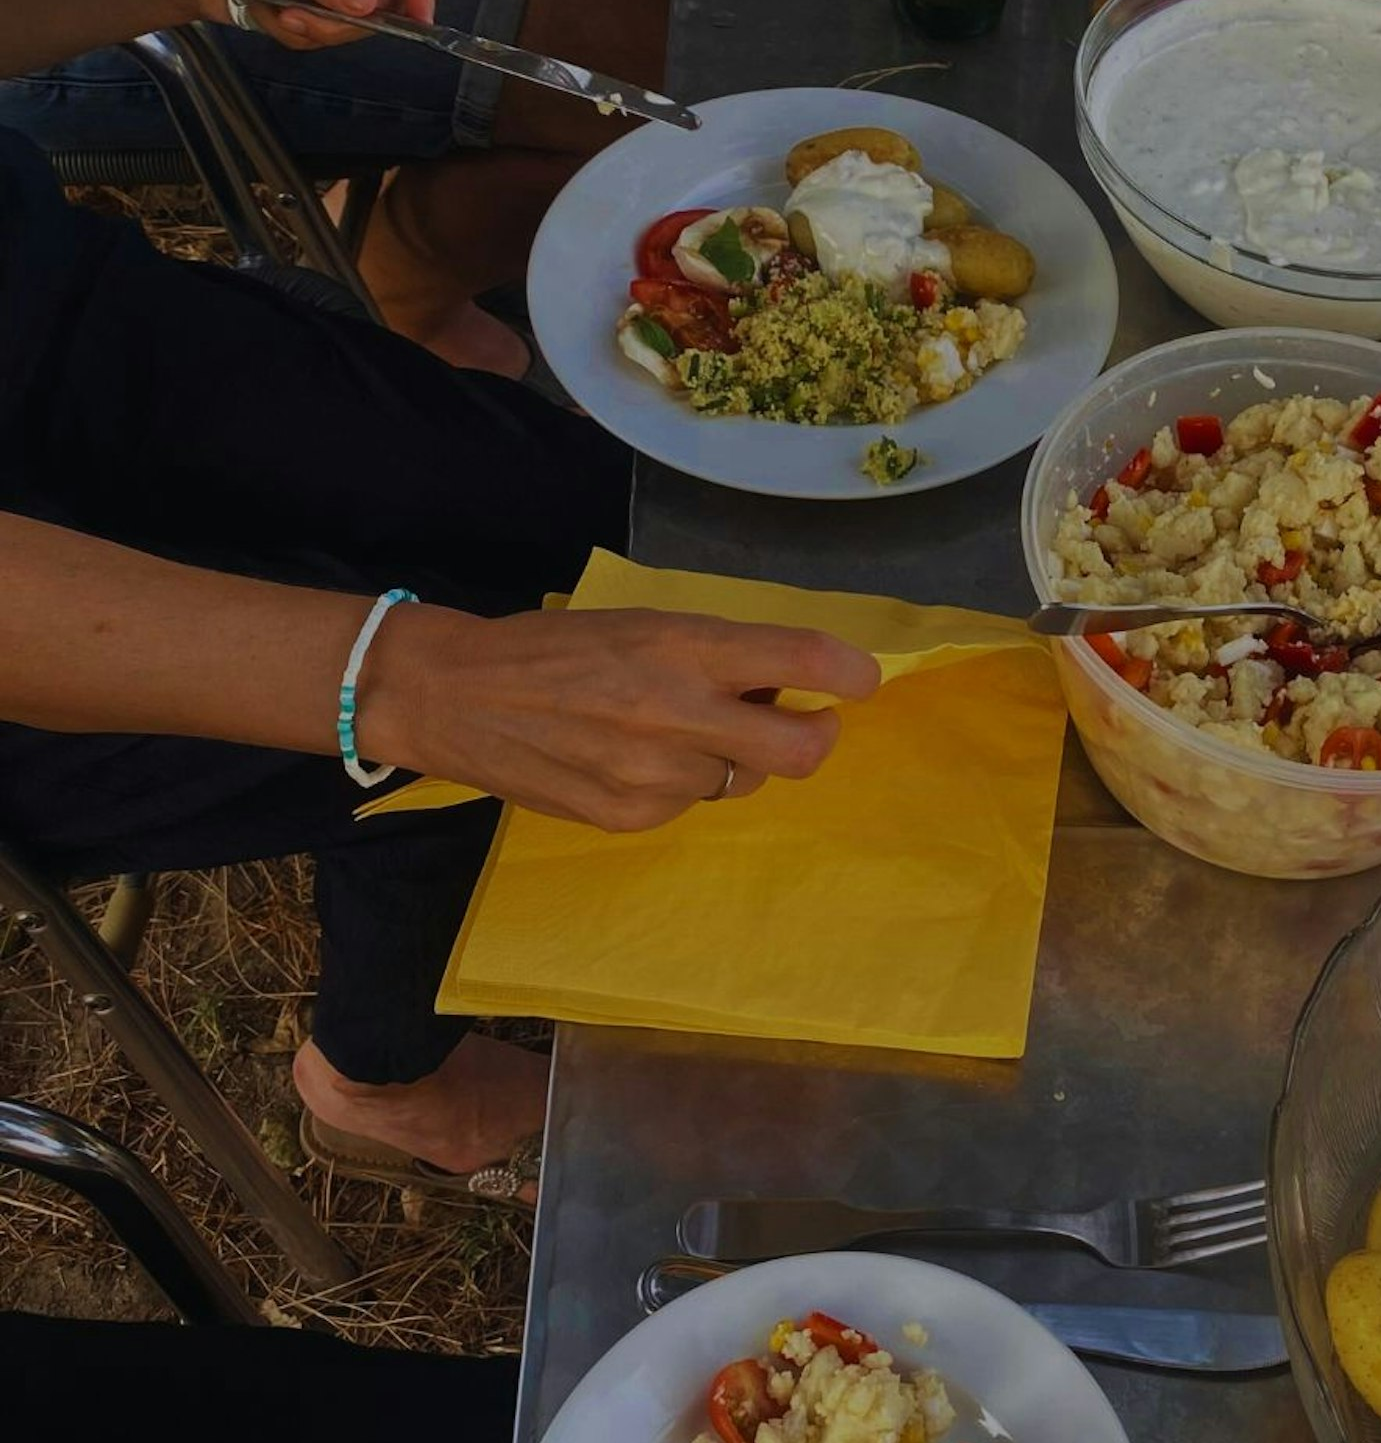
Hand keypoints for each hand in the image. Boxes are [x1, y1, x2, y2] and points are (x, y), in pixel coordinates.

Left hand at [127, 0, 441, 44]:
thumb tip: (365, 3)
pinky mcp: (320, 12)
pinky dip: (296, 35)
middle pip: (390, 2)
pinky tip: (269, 14)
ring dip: (314, 28)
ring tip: (275, 10)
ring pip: (358, 27)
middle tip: (299, 17)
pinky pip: (328, 38)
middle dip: (344, 19)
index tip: (416, 21)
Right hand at [354, 602, 883, 827]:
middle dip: (819, 737)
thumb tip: (784, 690)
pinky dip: (681, 782)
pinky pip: (689, 805)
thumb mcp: (646, 624)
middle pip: (803, 751)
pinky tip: (631, 757)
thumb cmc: (560, 647)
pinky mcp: (628, 818)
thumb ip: (719, 655)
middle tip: (807, 721)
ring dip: (730, 757)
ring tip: (673, 728)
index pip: (802, 662)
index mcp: (686, 648)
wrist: (457, 696)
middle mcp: (679, 715)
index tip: (861, 681)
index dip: (851, 674)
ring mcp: (655, 776)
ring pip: (741, 780)